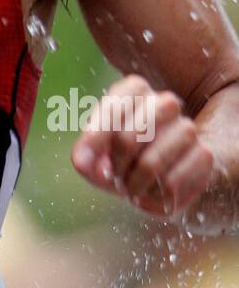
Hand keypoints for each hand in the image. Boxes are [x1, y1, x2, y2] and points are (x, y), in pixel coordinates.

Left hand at [71, 74, 212, 219]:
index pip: (114, 106)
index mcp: (136, 91)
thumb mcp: (97, 157)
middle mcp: (165, 102)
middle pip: (127, 139)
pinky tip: (155, 193)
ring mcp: (187, 127)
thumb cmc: (124, 161)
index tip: (86, 160)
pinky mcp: (203, 155)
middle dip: (115, 166)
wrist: (162, 181)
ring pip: (150, 165)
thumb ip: (85, 156)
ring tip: (132, 187)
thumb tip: (83, 162)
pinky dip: (155, 196)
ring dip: (134, 185)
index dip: (96, 137)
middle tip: (114, 176)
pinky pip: (171, 183)